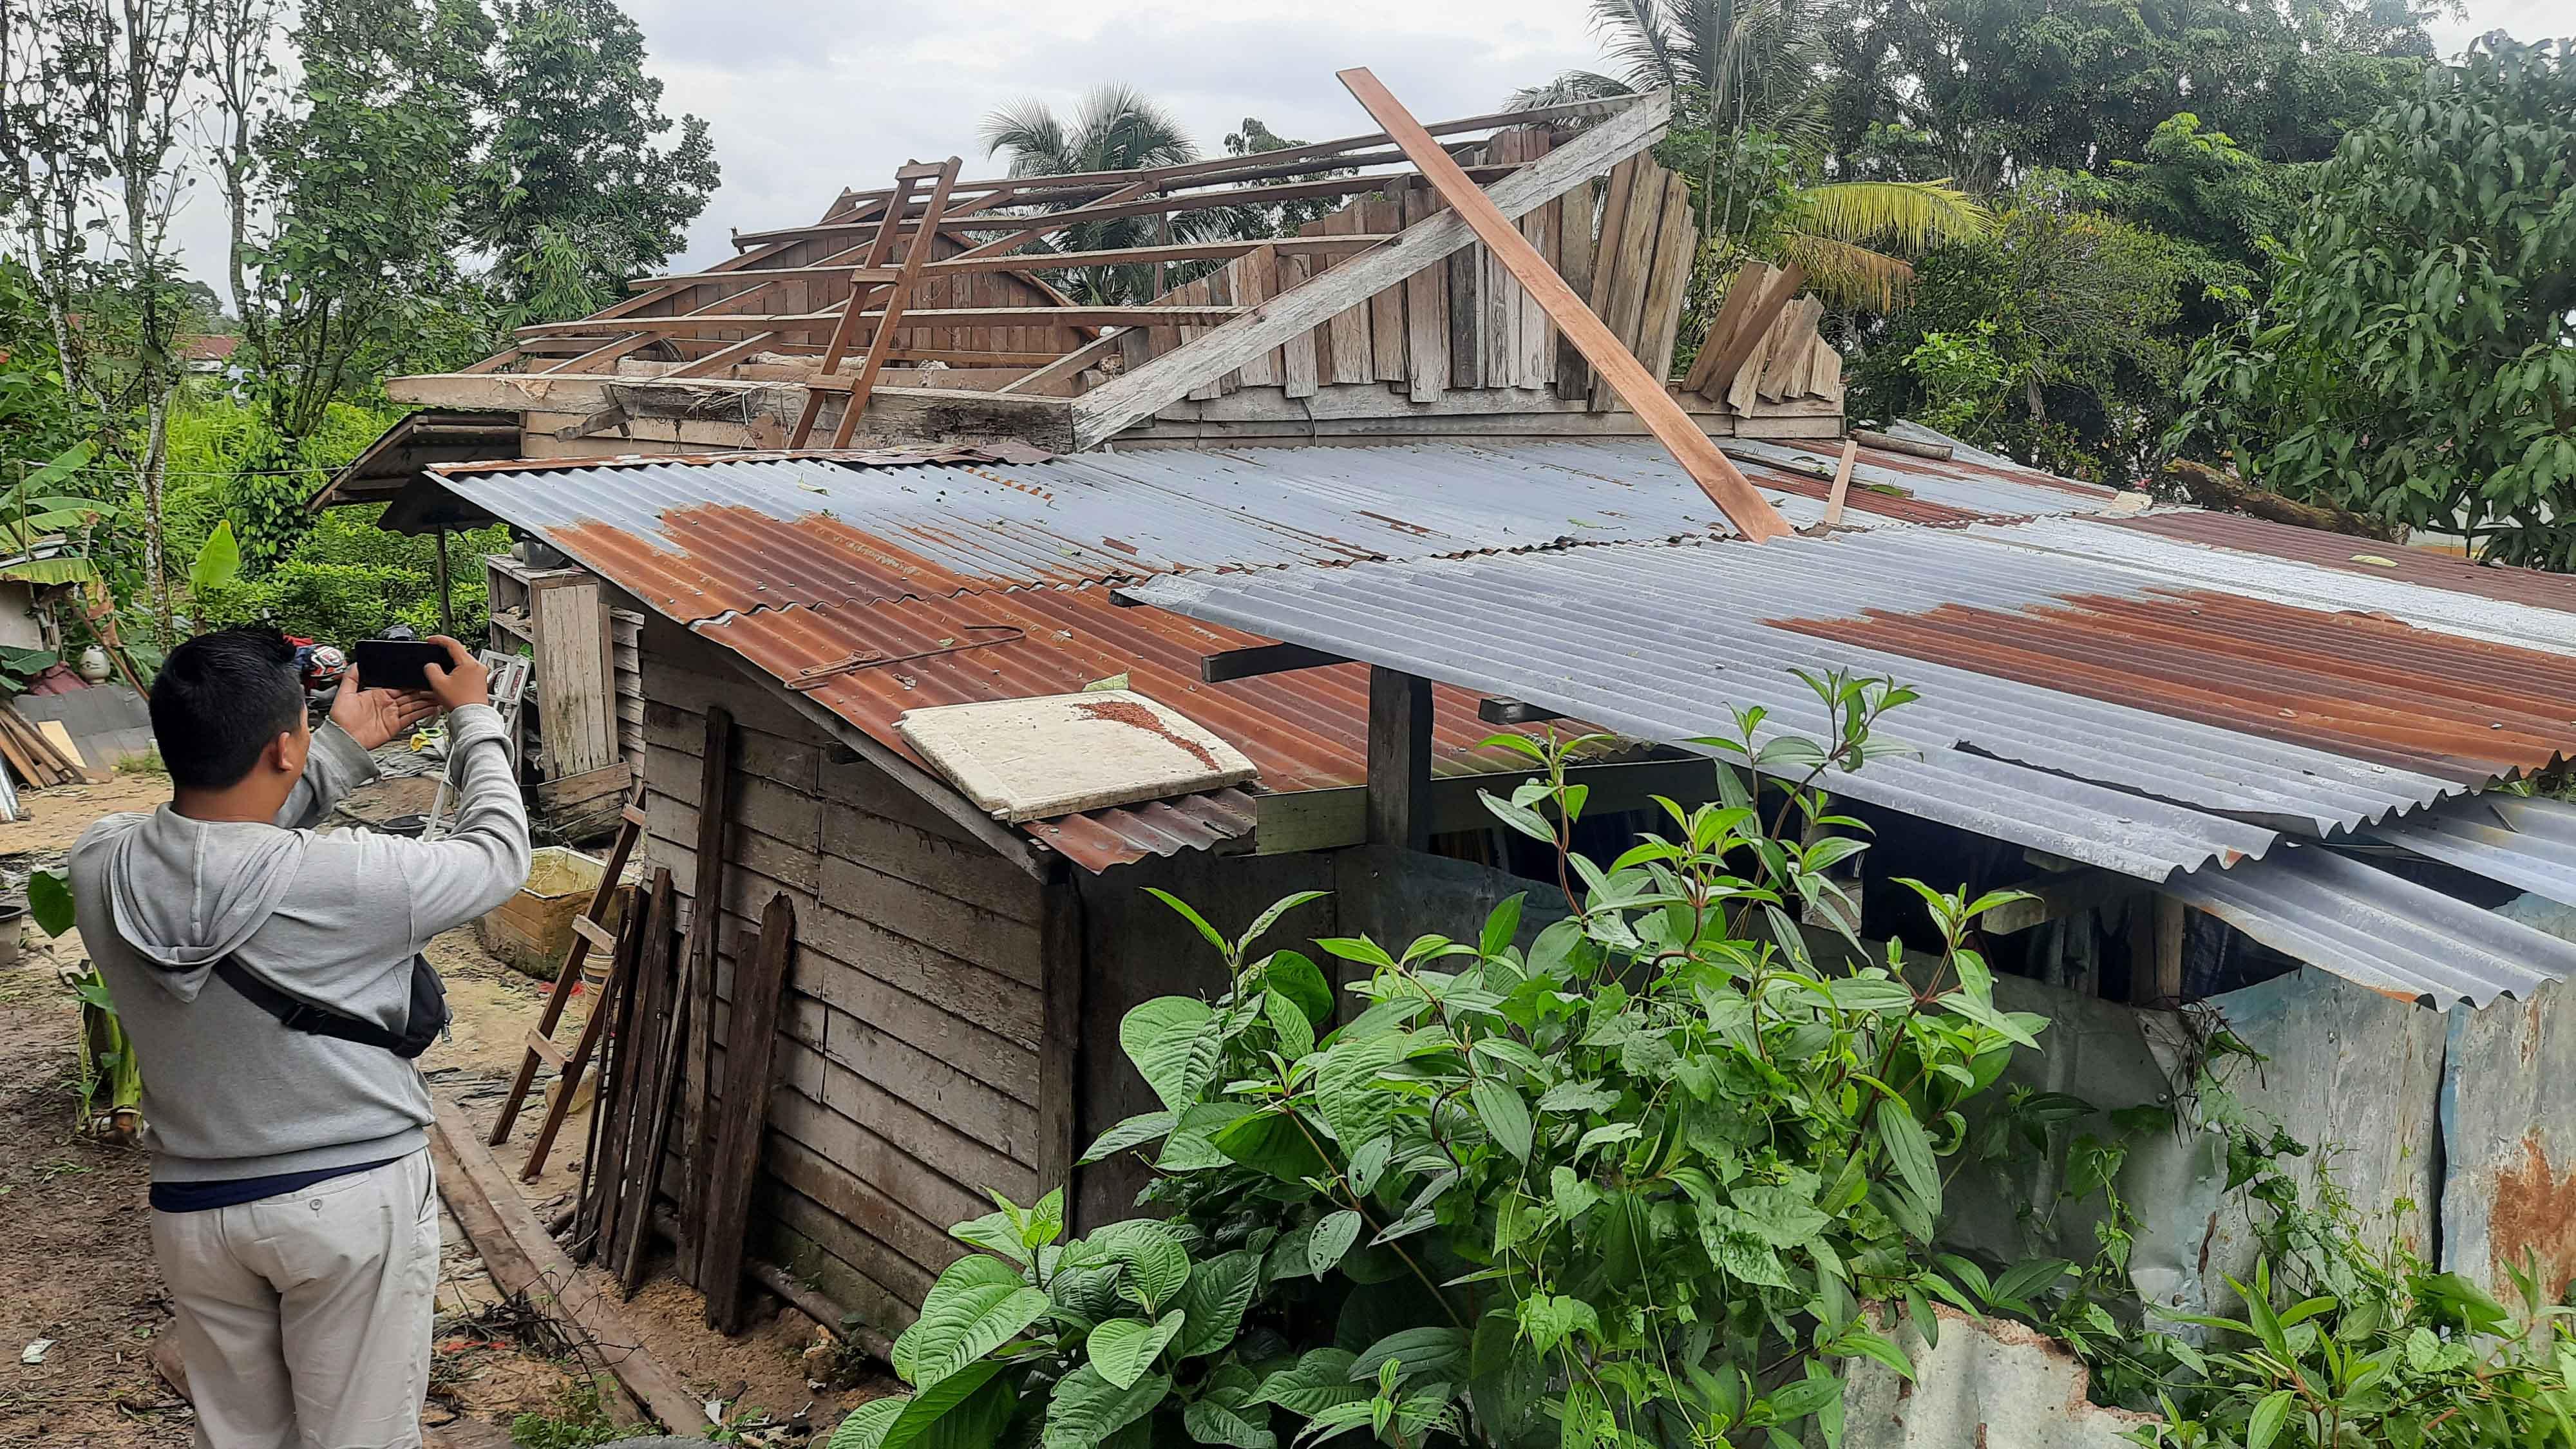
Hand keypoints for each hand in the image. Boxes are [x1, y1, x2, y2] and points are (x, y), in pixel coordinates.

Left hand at [326, 661, 440, 749]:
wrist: (343, 739)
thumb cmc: (341, 719)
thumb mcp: (344, 693)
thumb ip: (352, 677)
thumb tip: (356, 662)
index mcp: (377, 695)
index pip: (398, 686)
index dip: (410, 682)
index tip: (421, 677)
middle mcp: (386, 704)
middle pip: (409, 695)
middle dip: (422, 690)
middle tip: (435, 685)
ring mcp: (392, 715)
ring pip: (413, 705)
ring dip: (426, 701)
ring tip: (438, 695)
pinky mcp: (395, 726)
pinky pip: (412, 718)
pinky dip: (423, 713)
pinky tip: (432, 708)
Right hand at [421, 636, 489, 712]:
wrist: (471, 716)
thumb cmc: (460, 703)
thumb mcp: (438, 684)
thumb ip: (431, 670)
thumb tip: (431, 666)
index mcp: (469, 663)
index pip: (453, 644)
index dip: (439, 640)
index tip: (431, 640)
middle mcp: (478, 666)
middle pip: (459, 652)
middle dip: (445, 652)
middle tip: (434, 652)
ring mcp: (481, 674)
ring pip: (463, 662)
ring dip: (451, 663)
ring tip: (440, 667)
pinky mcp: (481, 681)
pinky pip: (467, 670)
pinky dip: (457, 670)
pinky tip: (449, 677)